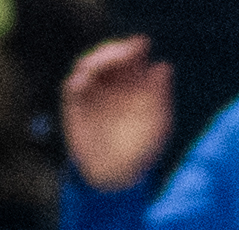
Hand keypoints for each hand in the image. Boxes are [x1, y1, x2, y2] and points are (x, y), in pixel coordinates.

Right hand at [58, 34, 169, 190]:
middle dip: (113, 52)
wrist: (114, 176)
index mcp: (134, 84)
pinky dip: (78, 81)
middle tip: (120, 55)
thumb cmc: (141, 150)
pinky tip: (84, 80)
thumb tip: (164, 66)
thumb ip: (160, 96)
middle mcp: (112, 83)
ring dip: (95, 61)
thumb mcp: (157, 123)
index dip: (135, 47)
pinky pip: (73, 86)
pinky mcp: (76, 104)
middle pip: (109, 56)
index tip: (140, 44)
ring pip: (89, 65)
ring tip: (99, 65)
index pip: (132, 56)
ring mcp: (93, 92)